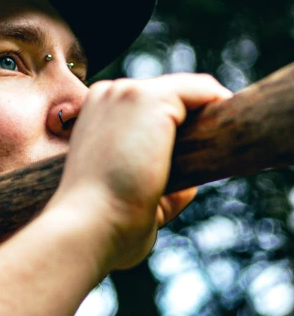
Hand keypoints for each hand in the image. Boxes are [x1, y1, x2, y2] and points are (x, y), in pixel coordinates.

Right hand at [49, 73, 232, 271]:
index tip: (192, 150)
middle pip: (168, 93)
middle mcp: (107, 95)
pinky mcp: (149, 98)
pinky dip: (220, 105)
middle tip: (214, 153)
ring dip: (206, 114)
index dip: (173, 126)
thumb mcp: (127, 192)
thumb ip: (159, 178)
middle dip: (192, 119)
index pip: (145, 105)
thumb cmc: (102, 220)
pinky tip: (228, 129)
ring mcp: (126, 92)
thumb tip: (191, 175)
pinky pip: (201, 90)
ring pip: (186, 90)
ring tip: (223, 145)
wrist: (87, 225)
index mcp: (95, 113)